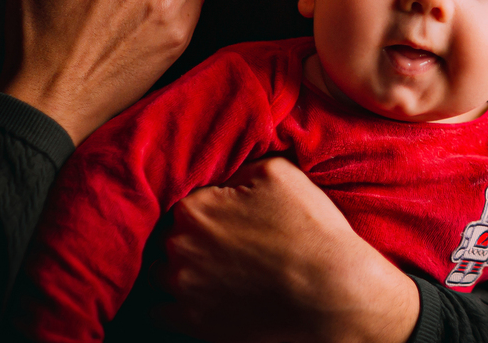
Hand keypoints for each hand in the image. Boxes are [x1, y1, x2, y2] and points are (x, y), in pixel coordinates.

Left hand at [153, 156, 418, 342]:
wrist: (331, 293)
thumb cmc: (309, 229)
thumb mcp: (279, 172)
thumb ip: (237, 165)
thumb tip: (220, 174)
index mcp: (194, 208)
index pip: (180, 193)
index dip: (203, 198)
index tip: (224, 207)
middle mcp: (179, 247)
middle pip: (165, 232)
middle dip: (188, 231)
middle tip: (221, 235)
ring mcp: (182, 288)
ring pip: (157, 270)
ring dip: (174, 264)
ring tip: (206, 263)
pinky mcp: (192, 322)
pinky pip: (158, 310)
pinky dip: (170, 299)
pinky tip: (195, 291)